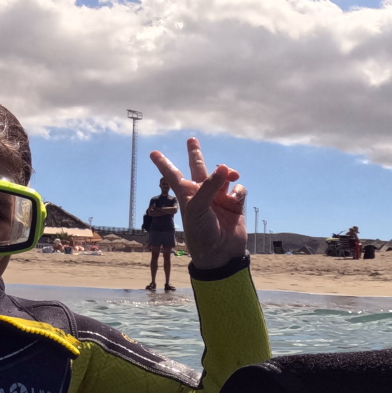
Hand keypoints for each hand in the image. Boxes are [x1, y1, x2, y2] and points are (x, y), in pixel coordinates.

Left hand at [150, 137, 246, 270]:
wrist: (220, 253)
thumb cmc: (201, 232)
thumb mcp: (198, 207)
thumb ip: (210, 186)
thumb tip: (224, 168)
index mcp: (187, 193)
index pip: (173, 174)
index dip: (163, 163)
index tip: (153, 153)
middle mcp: (202, 193)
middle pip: (198, 167)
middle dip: (195, 153)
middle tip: (191, 139)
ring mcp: (219, 198)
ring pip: (223, 175)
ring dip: (227, 173)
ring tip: (229, 175)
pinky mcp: (235, 204)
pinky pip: (238, 189)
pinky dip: (238, 190)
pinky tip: (235, 198)